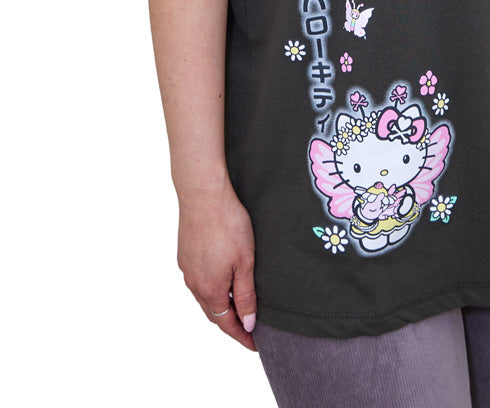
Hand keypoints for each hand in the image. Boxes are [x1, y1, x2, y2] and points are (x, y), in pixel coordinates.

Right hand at [176, 181, 257, 350]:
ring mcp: (186, 268)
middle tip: (250, 329)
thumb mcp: (245, 261)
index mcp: (210, 289)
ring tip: (239, 306)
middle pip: (213, 313)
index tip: (255, 345)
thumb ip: (245, 295)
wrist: (203, 194)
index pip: (226, 323)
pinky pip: (198, 280)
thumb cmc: (228, 224)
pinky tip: (223, 280)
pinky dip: (212, 288)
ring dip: (221, 305)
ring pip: (205, 296)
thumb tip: (246, 323)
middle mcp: (194, 283)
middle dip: (231, 323)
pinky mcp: (184, 254)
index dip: (241, 336)